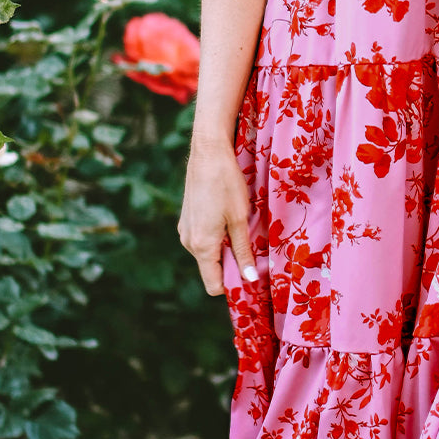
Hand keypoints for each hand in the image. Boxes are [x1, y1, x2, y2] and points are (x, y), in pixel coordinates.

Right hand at [178, 138, 255, 295]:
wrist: (208, 154)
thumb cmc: (226, 184)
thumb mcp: (240, 219)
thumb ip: (243, 251)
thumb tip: (249, 279)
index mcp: (202, 246)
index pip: (213, 284)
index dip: (232, 284)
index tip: (251, 275)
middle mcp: (189, 243)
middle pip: (211, 269)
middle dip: (231, 265)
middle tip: (253, 248)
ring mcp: (185, 231)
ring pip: (208, 254)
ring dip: (225, 248)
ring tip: (241, 227)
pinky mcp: (186, 221)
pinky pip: (203, 240)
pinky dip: (217, 237)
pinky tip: (228, 218)